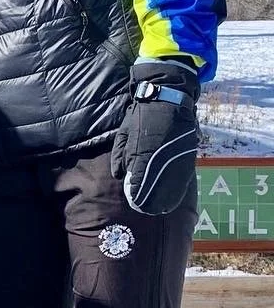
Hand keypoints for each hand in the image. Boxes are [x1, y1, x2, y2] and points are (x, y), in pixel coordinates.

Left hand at [109, 59, 198, 214]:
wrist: (168, 97)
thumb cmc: (141, 116)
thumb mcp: (125, 133)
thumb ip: (121, 155)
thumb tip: (120, 175)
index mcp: (144, 150)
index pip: (140, 178)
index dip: (138, 194)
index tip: (135, 204)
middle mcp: (161, 154)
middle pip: (157, 184)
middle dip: (150, 199)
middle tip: (145, 210)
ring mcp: (177, 153)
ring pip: (172, 182)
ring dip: (166, 197)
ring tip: (160, 209)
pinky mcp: (188, 152)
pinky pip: (183, 175)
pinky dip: (178, 188)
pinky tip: (174, 197)